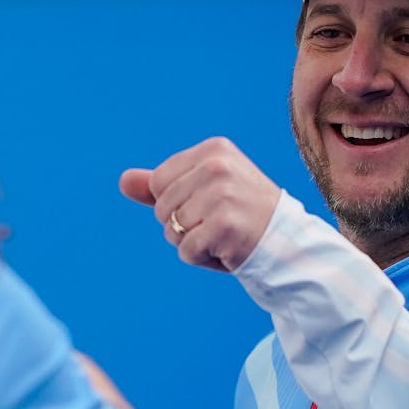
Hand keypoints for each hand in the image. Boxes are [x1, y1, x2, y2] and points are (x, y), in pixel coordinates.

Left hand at [120, 137, 280, 271]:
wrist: (286, 243)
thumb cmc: (240, 215)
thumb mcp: (202, 191)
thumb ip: (162, 185)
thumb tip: (123, 180)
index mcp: (213, 150)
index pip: (158, 182)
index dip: (174, 202)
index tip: (208, 204)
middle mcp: (217, 167)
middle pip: (161, 207)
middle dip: (181, 225)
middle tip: (217, 223)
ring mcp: (222, 195)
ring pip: (171, 230)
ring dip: (192, 242)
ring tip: (222, 236)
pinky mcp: (225, 226)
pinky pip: (186, 251)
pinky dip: (201, 258)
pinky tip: (226, 250)